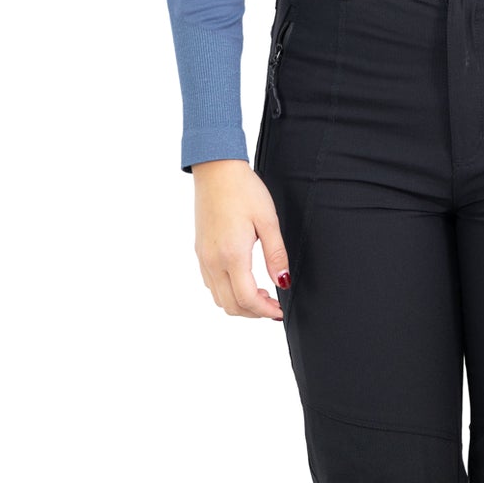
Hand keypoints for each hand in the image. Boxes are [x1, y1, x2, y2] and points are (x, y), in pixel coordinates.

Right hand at [191, 159, 288, 319]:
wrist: (216, 170)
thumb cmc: (244, 190)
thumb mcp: (268, 220)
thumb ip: (276, 254)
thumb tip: (283, 282)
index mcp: (232, 255)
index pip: (247, 299)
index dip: (265, 311)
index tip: (280, 311)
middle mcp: (213, 261)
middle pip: (231, 305)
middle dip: (254, 313)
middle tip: (273, 305)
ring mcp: (203, 257)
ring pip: (218, 298)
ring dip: (239, 304)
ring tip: (261, 294)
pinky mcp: (199, 251)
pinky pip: (211, 284)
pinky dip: (227, 292)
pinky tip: (242, 280)